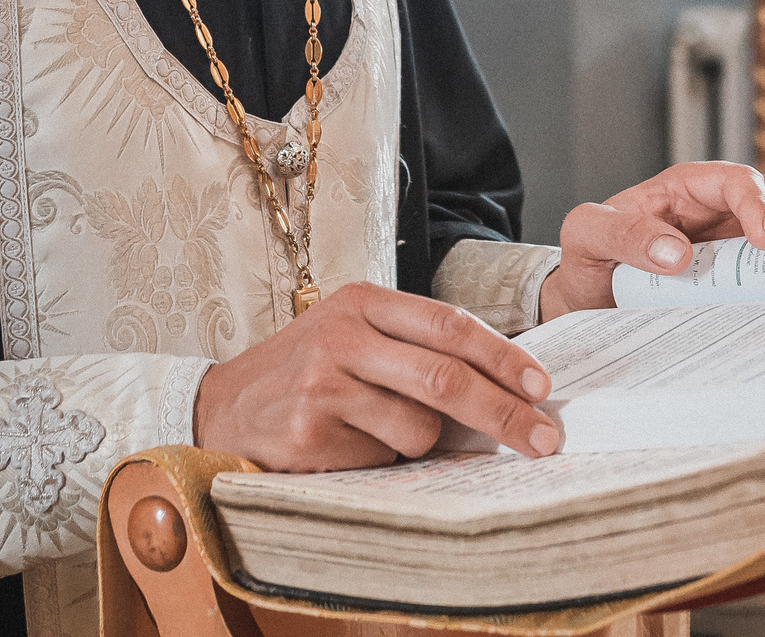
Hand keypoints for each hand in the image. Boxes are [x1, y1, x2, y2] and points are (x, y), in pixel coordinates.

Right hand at [193, 282, 557, 469]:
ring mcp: (323, 384)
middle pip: (444, 377)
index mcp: (362, 302)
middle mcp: (342, 336)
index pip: (449, 325)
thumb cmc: (306, 373)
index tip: (541, 386)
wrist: (222, 407)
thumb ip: (414, 349)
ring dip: (421, 445)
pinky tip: (347, 448)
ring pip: (417, 429)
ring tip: (380, 433)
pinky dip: (381, 463)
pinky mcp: (309, 433)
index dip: (503, 357)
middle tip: (542, 438)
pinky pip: (381, 461)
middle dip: (503, 413)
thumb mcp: (355, 336)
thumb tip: (505, 387)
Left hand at [540, 165, 764, 320]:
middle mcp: (718, 209)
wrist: (585, 299)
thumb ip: (625, 234)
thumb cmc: (587, 257)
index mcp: (686, 188)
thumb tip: (678, 252)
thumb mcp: (589, 235)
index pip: (734, 181)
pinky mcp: (741, 274)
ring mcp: (735, 241)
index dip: (755, 204)